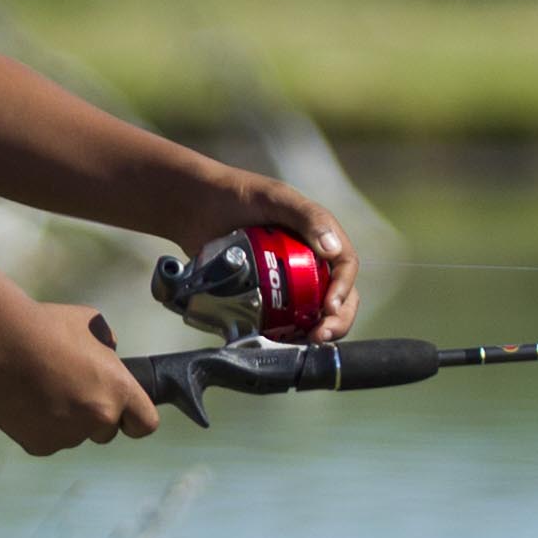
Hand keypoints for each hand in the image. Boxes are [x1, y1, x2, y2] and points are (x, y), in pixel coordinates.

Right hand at [0, 300, 160, 452]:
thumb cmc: (47, 325)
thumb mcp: (93, 325)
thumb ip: (109, 349)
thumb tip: (109, 359)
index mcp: (118, 390)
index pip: (145, 424)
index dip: (135, 420)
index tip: (124, 415)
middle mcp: (97, 418)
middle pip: (106, 431)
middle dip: (93, 416)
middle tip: (70, 391)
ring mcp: (67, 436)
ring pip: (74, 436)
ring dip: (66, 421)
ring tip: (42, 392)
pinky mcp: (39, 446)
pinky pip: (48, 440)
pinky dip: (40, 428)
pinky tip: (27, 404)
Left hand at [197, 176, 362, 338]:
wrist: (193, 207)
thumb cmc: (235, 194)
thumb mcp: (274, 199)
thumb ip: (307, 217)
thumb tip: (333, 251)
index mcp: (319, 235)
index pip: (345, 266)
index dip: (343, 289)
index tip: (329, 307)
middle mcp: (309, 260)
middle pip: (338, 296)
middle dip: (336, 320)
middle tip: (320, 335)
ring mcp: (287, 280)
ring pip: (314, 311)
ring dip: (315, 330)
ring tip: (304, 342)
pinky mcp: (265, 295)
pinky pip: (284, 319)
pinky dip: (288, 333)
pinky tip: (281, 341)